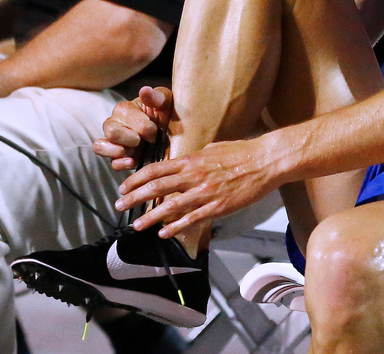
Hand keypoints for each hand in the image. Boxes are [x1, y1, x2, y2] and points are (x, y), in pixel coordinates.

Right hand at [94, 86, 173, 170]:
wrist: (174, 134)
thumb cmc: (167, 114)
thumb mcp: (166, 102)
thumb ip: (157, 96)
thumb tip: (144, 90)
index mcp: (123, 109)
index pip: (125, 116)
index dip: (144, 126)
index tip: (156, 129)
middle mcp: (114, 124)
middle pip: (110, 132)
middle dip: (132, 138)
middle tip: (148, 140)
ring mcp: (114, 143)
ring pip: (99, 146)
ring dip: (119, 151)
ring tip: (135, 151)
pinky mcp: (119, 159)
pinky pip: (111, 163)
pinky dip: (121, 164)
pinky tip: (133, 162)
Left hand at [113, 135, 280, 239]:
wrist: (265, 161)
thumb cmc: (240, 153)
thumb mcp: (212, 149)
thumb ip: (194, 158)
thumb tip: (181, 163)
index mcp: (191, 160)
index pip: (155, 169)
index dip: (136, 178)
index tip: (123, 186)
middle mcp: (193, 176)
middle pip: (156, 187)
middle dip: (134, 197)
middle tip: (118, 205)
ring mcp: (205, 193)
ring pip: (170, 207)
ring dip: (149, 217)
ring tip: (136, 225)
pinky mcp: (217, 207)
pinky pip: (191, 219)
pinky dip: (175, 227)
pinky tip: (163, 233)